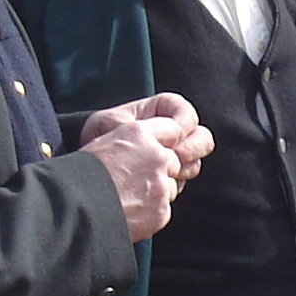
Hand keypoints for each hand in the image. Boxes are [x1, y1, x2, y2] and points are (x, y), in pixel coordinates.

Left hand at [82, 93, 213, 184]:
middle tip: (178, 156)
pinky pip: (182, 180)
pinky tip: (158, 185)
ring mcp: (175, 156)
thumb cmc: (100, 132)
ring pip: (195, 162)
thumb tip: (152, 132)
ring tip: (165, 172)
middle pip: (202, 138)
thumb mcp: (109, 123)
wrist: (93, 161)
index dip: (185, 123)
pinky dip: (175, 183)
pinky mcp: (171, 176)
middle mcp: (175, 134)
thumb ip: (133, 125)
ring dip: (185, 168)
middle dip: (194, 148)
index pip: (187, 114)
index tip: (174, 134)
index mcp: (163, 110)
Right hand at [83, 115, 192, 241]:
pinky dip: (150, 211)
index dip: (164, 142)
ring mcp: (160, 185)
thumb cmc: (79, 175)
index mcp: (138, 133)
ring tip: (127, 197)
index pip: (172, 129)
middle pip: (174, 161)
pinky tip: (128, 211)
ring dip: (156, 191)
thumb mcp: (106, 142)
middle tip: (134, 181)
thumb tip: (158, 144)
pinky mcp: (161, 210)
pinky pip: (163, 208)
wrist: (71, 208)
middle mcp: (155, 156)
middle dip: (161, 170)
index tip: (156, 152)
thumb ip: (136, 142)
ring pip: (171, 186)